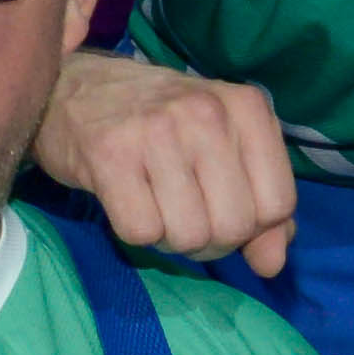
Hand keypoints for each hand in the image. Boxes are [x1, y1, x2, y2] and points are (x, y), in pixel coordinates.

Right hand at [39, 52, 293, 275]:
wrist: (74, 89)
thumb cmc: (160, 124)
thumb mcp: (225, 150)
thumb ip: (262, 208)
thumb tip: (272, 265)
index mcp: (246, 106)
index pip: (278, 204)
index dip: (253, 226)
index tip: (222, 207)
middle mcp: (207, 112)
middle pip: (235, 226)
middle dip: (211, 240)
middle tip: (185, 212)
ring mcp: (157, 130)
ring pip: (189, 236)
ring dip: (171, 237)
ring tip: (155, 203)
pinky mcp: (110, 154)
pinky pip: (142, 232)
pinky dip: (136, 231)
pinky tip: (128, 200)